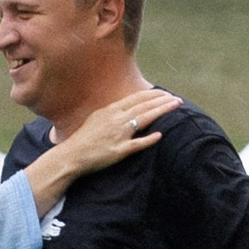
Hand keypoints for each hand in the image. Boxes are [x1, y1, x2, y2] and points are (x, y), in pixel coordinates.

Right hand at [29, 81, 179, 206]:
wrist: (71, 155)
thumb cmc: (83, 138)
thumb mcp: (97, 118)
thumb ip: (113, 113)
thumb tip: (127, 109)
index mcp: (111, 110)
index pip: (137, 98)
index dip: (153, 95)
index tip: (166, 93)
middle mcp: (116, 119)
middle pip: (144, 106)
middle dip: (162, 101)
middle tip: (177, 99)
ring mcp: (118, 134)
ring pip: (144, 119)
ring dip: (161, 112)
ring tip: (175, 107)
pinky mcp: (119, 151)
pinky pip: (136, 144)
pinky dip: (149, 139)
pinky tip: (160, 135)